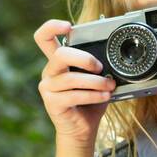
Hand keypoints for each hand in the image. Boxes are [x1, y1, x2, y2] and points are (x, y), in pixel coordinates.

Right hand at [34, 19, 116, 148]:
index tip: (68, 26)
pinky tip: (104, 96)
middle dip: (84, 58)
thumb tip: (112, 57)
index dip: (52, 27)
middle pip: (60, 55)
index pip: (43, 37)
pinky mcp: (52, 103)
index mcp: (58, 61)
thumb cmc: (89, 102)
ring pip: (71, 78)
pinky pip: (74, 95)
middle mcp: (50, 72)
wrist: (82, 129)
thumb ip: (98, 66)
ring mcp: (48, 87)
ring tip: (109, 85)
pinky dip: (93, 95)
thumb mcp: (95, 79)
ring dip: (95, 82)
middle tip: (99, 67)